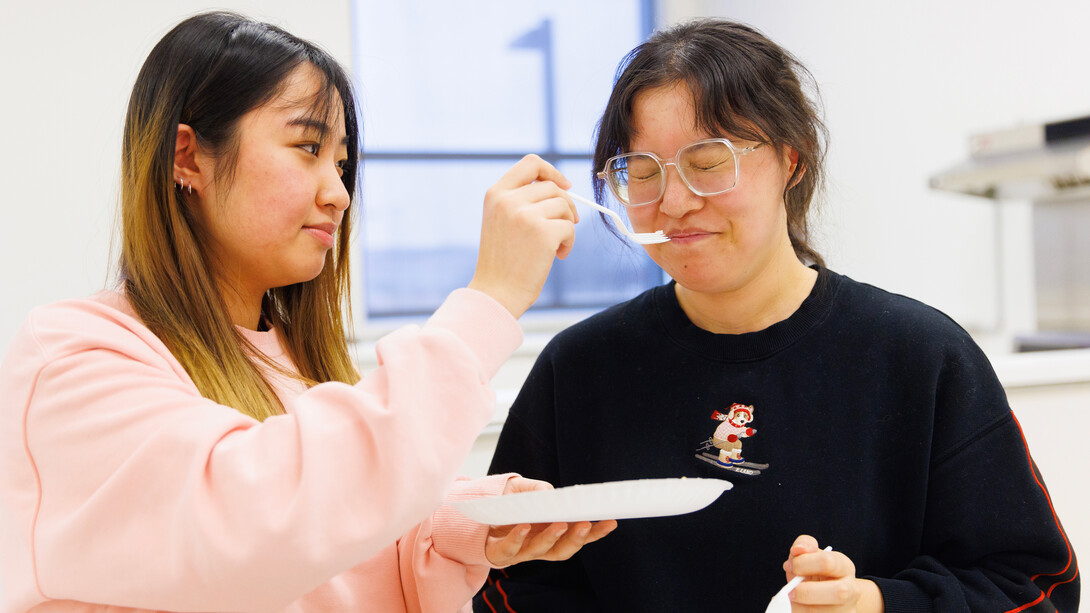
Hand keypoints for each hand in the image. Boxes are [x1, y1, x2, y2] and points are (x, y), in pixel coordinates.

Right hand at [468, 155, 578, 317]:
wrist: (496, 293)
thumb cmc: (502, 261)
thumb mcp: (501, 220)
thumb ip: (521, 200)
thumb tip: (561, 188)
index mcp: (496, 193)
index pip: (530, 163)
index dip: (552, 171)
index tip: (565, 186)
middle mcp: (508, 200)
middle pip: (553, 187)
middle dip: (565, 206)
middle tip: (564, 226)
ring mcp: (525, 215)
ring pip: (564, 206)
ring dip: (566, 226)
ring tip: (556, 246)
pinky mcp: (543, 233)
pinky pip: (569, 227)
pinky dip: (569, 242)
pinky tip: (557, 256)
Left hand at [484, 477, 615, 566]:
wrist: (472, 515)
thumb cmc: (504, 504)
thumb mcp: (523, 490)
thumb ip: (539, 491)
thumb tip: (553, 495)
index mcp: (550, 532)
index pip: (577, 535)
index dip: (595, 532)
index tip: (611, 521)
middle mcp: (538, 546)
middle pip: (563, 550)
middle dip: (577, 539)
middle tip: (587, 525)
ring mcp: (519, 551)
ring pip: (540, 551)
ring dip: (551, 538)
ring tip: (560, 524)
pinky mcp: (498, 552)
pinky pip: (509, 549)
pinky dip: (518, 538)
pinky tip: (524, 526)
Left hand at [782, 535, 883, 611]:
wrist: (826, 596)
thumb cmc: (814, 573)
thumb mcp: (809, 555)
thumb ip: (804, 545)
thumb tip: (799, 550)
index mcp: (844, 567)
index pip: (827, 562)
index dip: (803, 563)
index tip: (791, 566)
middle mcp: (852, 590)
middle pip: (839, 592)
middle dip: (807, 592)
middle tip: (790, 591)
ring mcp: (847, 610)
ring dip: (801, 608)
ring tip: (792, 602)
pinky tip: (797, 608)